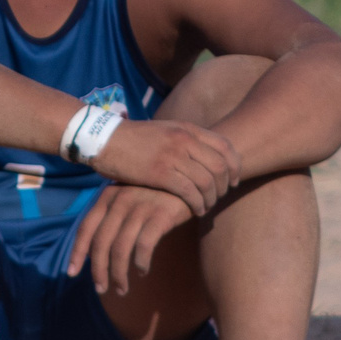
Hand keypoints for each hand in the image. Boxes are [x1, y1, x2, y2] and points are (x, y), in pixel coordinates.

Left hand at [66, 184, 194, 295]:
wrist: (190, 178)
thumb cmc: (156, 193)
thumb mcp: (128, 198)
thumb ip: (111, 218)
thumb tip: (93, 253)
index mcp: (108, 195)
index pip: (86, 227)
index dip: (77, 252)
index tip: (71, 273)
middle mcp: (121, 199)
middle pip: (101, 242)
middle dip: (99, 270)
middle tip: (101, 289)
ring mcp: (141, 205)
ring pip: (121, 248)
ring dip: (119, 274)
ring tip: (122, 289)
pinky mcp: (161, 214)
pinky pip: (144, 246)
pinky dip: (140, 263)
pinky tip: (142, 271)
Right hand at [85, 116, 241, 216]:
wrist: (106, 140)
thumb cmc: (135, 138)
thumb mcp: (166, 131)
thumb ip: (186, 139)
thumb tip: (205, 154)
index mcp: (187, 128)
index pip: (225, 146)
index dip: (235, 165)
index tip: (234, 180)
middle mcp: (184, 140)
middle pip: (220, 166)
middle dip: (225, 185)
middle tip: (221, 196)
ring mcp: (173, 156)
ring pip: (207, 181)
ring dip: (211, 198)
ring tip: (207, 207)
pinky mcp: (160, 173)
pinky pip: (190, 192)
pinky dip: (197, 204)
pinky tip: (196, 210)